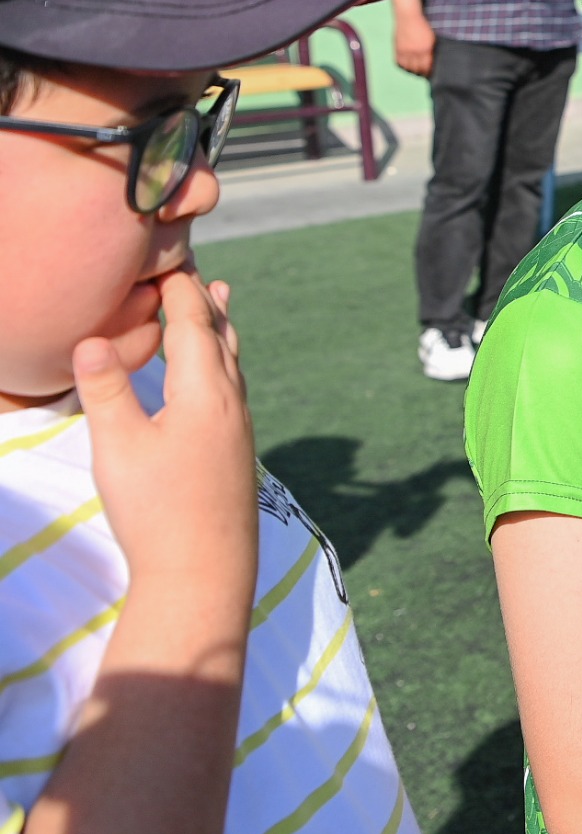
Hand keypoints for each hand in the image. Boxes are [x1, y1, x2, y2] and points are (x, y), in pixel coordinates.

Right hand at [74, 272, 256, 606]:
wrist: (205, 572)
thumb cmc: (156, 509)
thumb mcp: (118, 446)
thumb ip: (106, 389)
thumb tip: (91, 337)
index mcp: (205, 392)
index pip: (194, 326)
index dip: (181, 292)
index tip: (171, 260)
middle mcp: (231, 403)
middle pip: (221, 338)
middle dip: (206, 302)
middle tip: (199, 268)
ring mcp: (239, 429)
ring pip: (232, 363)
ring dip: (222, 329)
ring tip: (222, 302)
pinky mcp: (236, 452)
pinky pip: (232, 389)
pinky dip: (223, 363)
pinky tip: (217, 377)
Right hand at [392, 0, 435, 77]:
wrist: (408, 15)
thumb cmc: (424, 25)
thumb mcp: (432, 38)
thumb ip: (432, 50)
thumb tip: (434, 62)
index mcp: (426, 49)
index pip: (428, 68)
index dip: (430, 72)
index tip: (433, 73)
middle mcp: (414, 52)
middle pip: (418, 70)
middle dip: (422, 72)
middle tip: (426, 73)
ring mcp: (404, 51)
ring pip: (408, 68)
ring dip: (413, 70)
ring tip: (418, 70)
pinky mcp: (397, 49)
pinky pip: (400, 63)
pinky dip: (404, 66)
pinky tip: (408, 66)